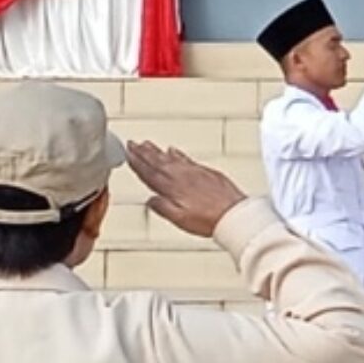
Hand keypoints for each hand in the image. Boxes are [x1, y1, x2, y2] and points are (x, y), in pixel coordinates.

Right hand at [127, 142, 246, 239]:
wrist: (234, 213)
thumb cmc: (209, 219)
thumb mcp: (180, 218)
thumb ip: (163, 208)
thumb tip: (150, 200)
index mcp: (174, 188)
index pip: (151, 173)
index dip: (138, 163)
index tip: (129, 154)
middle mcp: (183, 176)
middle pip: (159, 162)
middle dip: (144, 152)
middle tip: (133, 143)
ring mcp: (196, 172)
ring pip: (171, 158)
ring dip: (158, 150)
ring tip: (147, 144)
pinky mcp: (207, 172)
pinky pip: (187, 159)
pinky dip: (177, 154)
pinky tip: (173, 150)